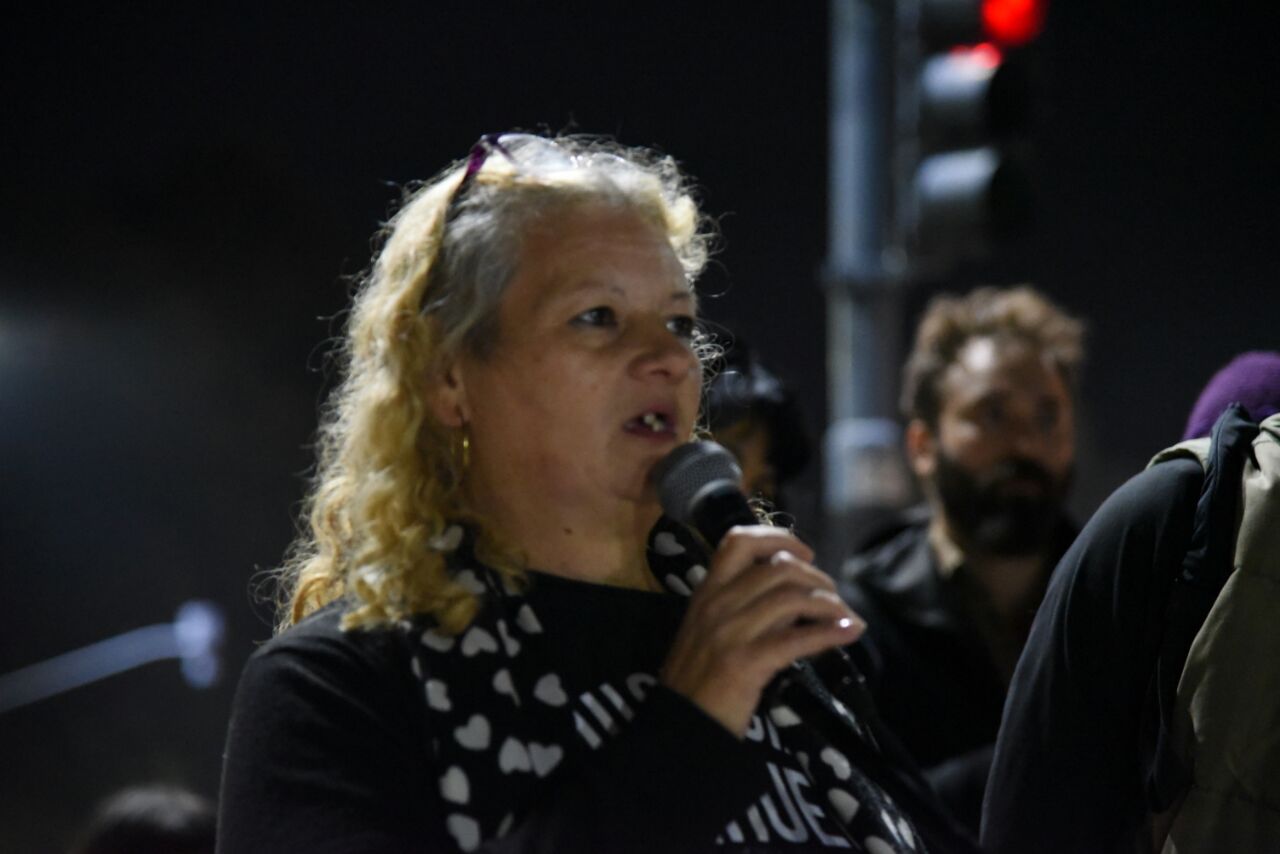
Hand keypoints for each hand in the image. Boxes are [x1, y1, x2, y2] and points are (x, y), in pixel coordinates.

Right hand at [659, 525, 865, 737]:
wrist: (679, 728)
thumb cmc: (697, 681)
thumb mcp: (711, 632)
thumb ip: (746, 609)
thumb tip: (797, 597)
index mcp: (707, 592)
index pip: (738, 541)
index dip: (778, 538)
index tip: (805, 552)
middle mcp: (717, 604)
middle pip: (778, 568)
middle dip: (816, 578)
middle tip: (834, 597)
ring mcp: (729, 633)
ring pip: (792, 598)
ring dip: (830, 605)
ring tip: (846, 617)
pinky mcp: (744, 664)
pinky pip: (796, 639)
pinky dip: (829, 633)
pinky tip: (848, 633)